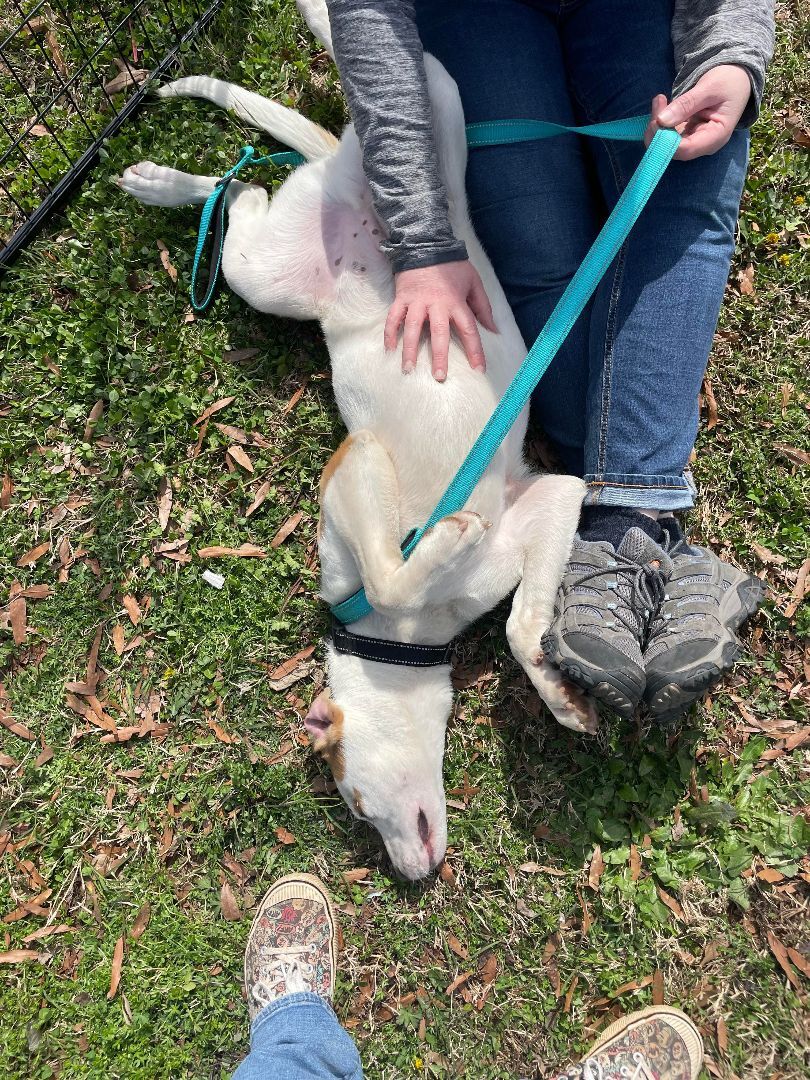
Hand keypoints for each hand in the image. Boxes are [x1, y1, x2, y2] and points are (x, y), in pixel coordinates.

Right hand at [384, 261, 495, 381]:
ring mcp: (416, 302)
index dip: (475, 350)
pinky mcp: (401, 298)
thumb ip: (483, 307)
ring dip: (410, 350)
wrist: (426, 244)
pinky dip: (390, 333)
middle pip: (438, 334)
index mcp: (456, 302)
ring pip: (412, 328)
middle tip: (439, 377)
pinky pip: (393, 318)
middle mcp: (436, 304)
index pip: (468, 329)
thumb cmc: (453, 266)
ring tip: (408, 369)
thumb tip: (493, 330)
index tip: (478, 369)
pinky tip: (389, 349)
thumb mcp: (474, 282)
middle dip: (439, 356)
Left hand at [645, 64, 751, 160]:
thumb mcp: (710, 87)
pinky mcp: (687, 134)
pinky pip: (667, 134)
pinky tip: (662, 103)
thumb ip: (687, 104)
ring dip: (657, 124)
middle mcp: (703, 144)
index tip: (657, 118)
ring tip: (660, 99)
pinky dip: (660, 121)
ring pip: (666, 144)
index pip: (685, 149)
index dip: (666, 140)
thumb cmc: (729, 81)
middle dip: (659, 130)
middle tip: (659, 101)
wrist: (737, 77)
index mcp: (716, 137)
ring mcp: (694, 140)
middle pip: (673, 150)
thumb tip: (662, 120)